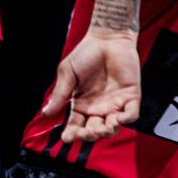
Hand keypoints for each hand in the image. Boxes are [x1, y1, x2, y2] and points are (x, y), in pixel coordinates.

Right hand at [43, 28, 140, 142]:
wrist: (108, 38)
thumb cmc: (86, 53)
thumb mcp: (67, 73)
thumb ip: (60, 94)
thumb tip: (45, 113)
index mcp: (81, 105)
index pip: (76, 125)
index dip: (71, 134)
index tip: (67, 138)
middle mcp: (98, 108)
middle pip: (94, 130)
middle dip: (89, 135)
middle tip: (85, 132)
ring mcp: (115, 103)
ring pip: (113, 127)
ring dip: (107, 131)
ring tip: (101, 128)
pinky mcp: (132, 96)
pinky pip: (132, 114)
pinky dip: (126, 119)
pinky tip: (118, 118)